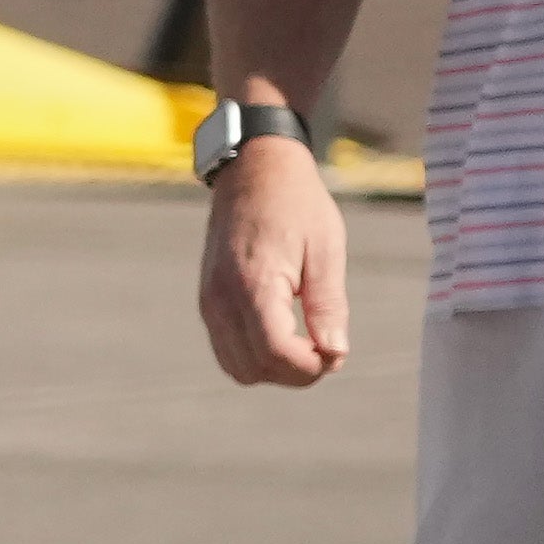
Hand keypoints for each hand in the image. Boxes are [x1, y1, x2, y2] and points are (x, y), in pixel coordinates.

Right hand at [194, 141, 348, 387]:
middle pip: (255, 369)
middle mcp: (221, 299)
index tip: (336, 352)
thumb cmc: (295, 204)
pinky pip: (227, 350)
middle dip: (295, 372)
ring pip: (237, 368)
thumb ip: (328, 305)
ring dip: (274, 368)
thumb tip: (335, 353)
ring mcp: (209, 303)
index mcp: (253, 284)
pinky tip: (283, 332)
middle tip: (327, 348)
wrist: (253, 171)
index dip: (311, 367)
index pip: (276, 353)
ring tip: (306, 341)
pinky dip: (255, 355)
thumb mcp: (325, 249)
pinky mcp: (208, 302)